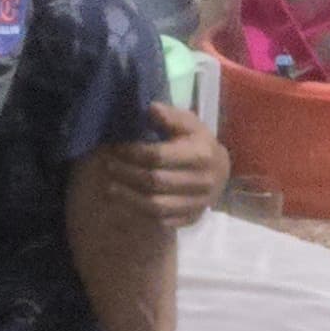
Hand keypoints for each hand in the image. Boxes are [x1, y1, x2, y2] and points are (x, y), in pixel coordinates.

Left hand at [96, 105, 230, 226]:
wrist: (221, 172)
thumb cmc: (199, 143)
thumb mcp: (190, 124)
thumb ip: (171, 116)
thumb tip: (151, 108)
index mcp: (201, 155)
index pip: (159, 156)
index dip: (133, 153)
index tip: (117, 148)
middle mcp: (202, 182)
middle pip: (155, 181)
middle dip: (127, 174)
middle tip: (108, 166)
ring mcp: (197, 204)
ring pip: (156, 206)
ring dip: (128, 198)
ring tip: (109, 187)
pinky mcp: (191, 219)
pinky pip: (161, 222)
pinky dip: (139, 215)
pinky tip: (123, 205)